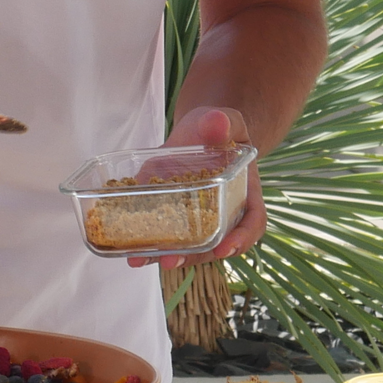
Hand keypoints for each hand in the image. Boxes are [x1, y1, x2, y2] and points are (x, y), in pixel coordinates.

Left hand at [132, 106, 266, 269]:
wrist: (198, 132)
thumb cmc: (218, 129)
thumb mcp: (226, 121)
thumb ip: (225, 123)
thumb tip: (217, 123)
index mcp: (244, 194)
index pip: (252, 223)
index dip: (241, 239)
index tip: (225, 248)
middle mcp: (221, 214)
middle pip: (213, 245)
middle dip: (192, 257)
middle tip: (171, 261)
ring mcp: (195, 219)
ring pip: (187, 247)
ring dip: (164, 256)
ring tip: (140, 260)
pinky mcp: (171, 215)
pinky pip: (164, 235)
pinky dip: (148, 246)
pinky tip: (129, 251)